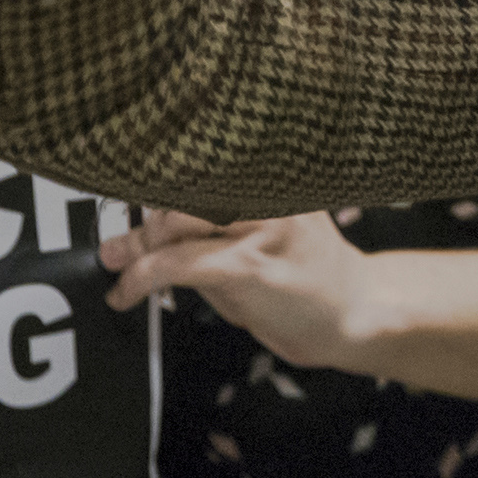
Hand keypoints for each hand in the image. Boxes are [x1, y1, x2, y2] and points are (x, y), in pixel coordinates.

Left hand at [99, 209, 477, 406]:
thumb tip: (141, 230)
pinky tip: (125, 294)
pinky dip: (139, 278)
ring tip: (121, 270)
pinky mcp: (251, 268)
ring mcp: (263, 228)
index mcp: (272, 175)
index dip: (152, 180)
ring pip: (171, 222)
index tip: (120, 192)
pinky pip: (176, 265)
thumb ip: (212, 227)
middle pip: (177, 192)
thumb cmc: (309, 280)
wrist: (361, 313)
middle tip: (117, 249)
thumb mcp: (265, 237)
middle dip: (140, 224)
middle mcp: (269, 191)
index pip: (197, 163)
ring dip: (135, 250)